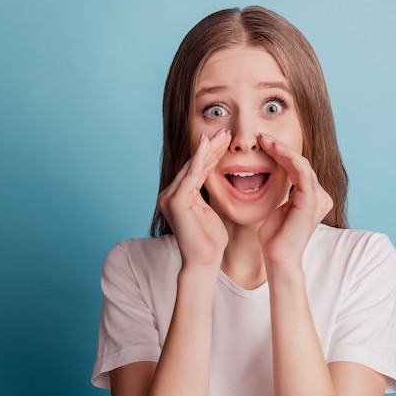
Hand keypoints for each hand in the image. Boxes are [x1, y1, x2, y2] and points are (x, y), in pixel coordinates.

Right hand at [158, 129, 230, 267]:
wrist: (204, 263)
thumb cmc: (210, 242)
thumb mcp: (210, 212)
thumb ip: (206, 195)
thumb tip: (215, 179)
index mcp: (178, 197)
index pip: (196, 170)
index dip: (211, 154)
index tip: (225, 140)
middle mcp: (170, 195)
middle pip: (193, 165)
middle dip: (211, 148)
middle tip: (225, 132)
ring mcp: (170, 197)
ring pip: (192, 167)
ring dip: (209, 149)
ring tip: (223, 135)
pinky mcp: (176, 201)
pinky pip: (191, 175)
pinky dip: (200, 158)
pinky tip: (209, 145)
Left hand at [257, 133, 332, 268]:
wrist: (279, 259)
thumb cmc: (275, 238)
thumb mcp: (278, 208)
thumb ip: (283, 193)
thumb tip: (276, 178)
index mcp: (313, 198)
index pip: (298, 168)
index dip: (281, 154)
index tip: (263, 143)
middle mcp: (320, 196)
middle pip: (301, 163)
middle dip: (281, 148)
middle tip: (262, 136)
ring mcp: (318, 198)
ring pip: (301, 164)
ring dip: (282, 149)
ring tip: (264, 139)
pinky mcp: (311, 200)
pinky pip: (302, 172)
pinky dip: (288, 157)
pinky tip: (273, 149)